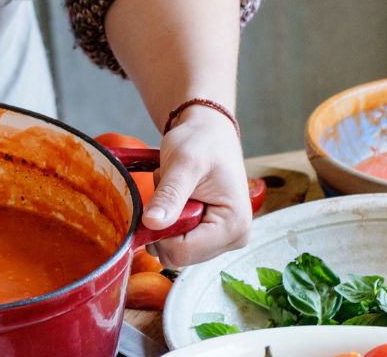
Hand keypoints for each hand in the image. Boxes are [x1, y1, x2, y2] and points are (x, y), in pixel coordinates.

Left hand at [142, 105, 251, 266]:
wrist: (208, 131)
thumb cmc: (201, 141)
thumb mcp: (183, 163)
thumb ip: (170, 195)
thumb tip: (152, 224)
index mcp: (234, 225)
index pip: (183, 252)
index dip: (159, 233)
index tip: (154, 204)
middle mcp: (234, 238)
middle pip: (179, 255)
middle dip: (164, 225)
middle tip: (169, 191)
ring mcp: (223, 239)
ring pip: (176, 250)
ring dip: (166, 222)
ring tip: (175, 192)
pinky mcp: (212, 235)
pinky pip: (178, 241)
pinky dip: (170, 221)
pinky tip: (178, 199)